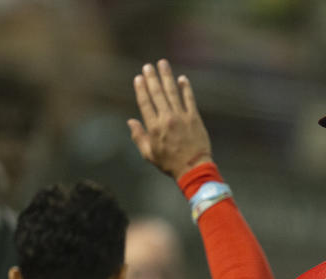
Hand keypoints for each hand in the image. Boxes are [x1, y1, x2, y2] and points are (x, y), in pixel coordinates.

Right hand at [128, 59, 212, 178]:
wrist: (194, 168)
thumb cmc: (170, 163)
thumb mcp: (149, 154)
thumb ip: (139, 137)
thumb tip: (131, 122)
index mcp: (154, 128)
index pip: (145, 103)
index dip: (141, 89)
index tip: (138, 78)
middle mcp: (167, 119)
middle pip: (157, 94)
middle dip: (152, 78)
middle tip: (148, 66)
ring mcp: (181, 117)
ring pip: (172, 92)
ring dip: (167, 77)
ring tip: (162, 64)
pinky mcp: (194, 118)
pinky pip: (189, 99)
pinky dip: (186, 88)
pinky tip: (182, 79)